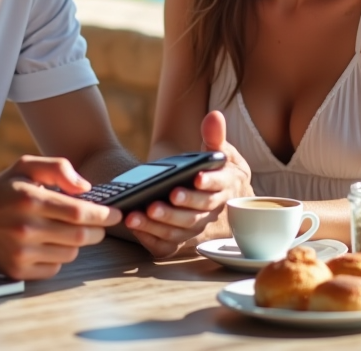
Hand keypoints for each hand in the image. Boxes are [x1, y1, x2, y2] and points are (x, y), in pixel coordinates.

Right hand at [0, 155, 120, 279]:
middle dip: (96, 230)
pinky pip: (54, 269)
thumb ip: (58, 169)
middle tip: (97, 224)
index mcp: (31, 199)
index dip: (104, 215)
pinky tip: (47, 245)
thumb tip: (86, 188)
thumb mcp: (24, 166)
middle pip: (80, 236)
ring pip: (70, 254)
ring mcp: (21, 252)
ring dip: (75, 244)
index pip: (80, 212)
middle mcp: (26, 228)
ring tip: (64, 231)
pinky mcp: (16, 271)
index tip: (117, 214)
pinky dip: (58, 258)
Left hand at [126, 111, 252, 257]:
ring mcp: (197, 227)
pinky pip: (167, 245)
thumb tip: (214, 116)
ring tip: (136, 215)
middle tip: (155, 203)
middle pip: (195, 215)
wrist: (221, 195)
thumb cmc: (218, 170)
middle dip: (175, 210)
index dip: (208, 184)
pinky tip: (135, 227)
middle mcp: (212, 211)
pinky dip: (151, 239)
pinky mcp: (181, 239)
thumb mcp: (221, 152)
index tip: (196, 178)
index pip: (219, 187)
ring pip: (179, 231)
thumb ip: (215, 136)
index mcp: (226, 187)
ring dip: (158, 225)